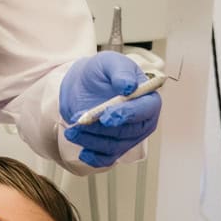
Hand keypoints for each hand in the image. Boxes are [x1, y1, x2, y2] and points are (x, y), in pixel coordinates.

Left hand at [59, 53, 160, 168]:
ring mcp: (129, 137)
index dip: (127, 115)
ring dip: (92, 141)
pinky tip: (83, 152)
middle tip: (80, 122)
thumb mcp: (109, 62)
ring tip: (72, 130)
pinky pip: (107, 158)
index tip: (107, 116)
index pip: (145, 110)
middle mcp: (142, 121)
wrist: (84, 84)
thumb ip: (120, 71)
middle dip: (102, 129)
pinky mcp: (114, 147)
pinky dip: (95, 158)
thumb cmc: (102, 72)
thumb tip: (129, 86)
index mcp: (148, 99)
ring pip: (114, 146)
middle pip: (128, 132)